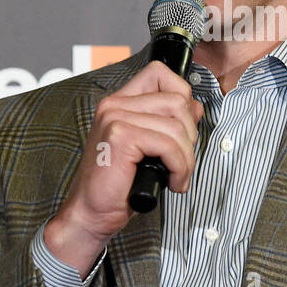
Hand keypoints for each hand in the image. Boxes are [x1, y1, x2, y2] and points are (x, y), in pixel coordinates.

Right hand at [45, 61, 203, 271]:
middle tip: (180, 161)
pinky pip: (168, 144)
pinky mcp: (120, 136)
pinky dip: (180, 167)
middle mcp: (114, 104)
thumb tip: (195, 106)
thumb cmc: (120, 185)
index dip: (182, 96)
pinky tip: (172, 182)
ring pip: (177, 124)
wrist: (91, 214)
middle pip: (177, 99)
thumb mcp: (151, 147)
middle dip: (190, 134)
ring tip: (177, 176)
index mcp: (120, 102)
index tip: (182, 130)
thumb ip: (169, 122)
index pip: (160, 73)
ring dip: (187, 157)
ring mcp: (115, 117)